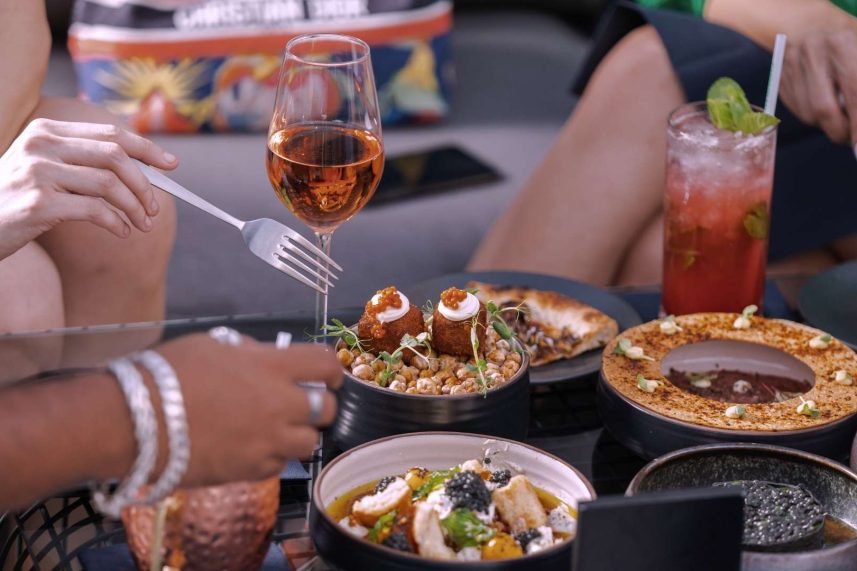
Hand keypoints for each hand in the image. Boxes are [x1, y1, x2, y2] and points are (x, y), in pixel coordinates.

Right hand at [0, 119, 177, 259]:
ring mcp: (37, 173)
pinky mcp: (37, 203)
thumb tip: (142, 174)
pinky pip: (95, 211)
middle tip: (155, 207)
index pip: (109, 134)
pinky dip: (116, 222)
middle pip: (114, 156)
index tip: (172, 164)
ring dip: (134, 207)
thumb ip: (84, 164)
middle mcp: (41, 146)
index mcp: (47, 131)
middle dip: (144, 183)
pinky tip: (122, 232)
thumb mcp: (45, 171)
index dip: (146, 148)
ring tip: (143, 224)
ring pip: (108, 184)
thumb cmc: (16, 199)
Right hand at [154, 334, 341, 486]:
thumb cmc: (167, 373)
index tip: (325, 375)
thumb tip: (265, 356)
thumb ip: (249, 352)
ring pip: (309, 443)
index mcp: (272, 366)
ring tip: (274, 428)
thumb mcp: (212, 345)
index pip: (327, 365)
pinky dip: (271, 456)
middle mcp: (280, 404)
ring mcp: (268, 441)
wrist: (134, 423)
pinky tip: (249, 445)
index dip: (331, 370)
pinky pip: (278, 464)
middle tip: (300, 403)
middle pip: (329, 409)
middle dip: (320, 405)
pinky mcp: (251, 470)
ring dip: (298, 434)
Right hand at [779, 29, 856, 147]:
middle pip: (823, 108)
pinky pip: (796, 110)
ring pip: (808, 114)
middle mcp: (812, 53)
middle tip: (850, 140)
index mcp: (841, 43)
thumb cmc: (847, 42)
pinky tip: (822, 107)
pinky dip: (812, 117)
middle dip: (839, 131)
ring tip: (838, 118)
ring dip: (825, 125)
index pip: (854, 92)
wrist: (812, 26)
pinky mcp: (780, 79)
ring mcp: (791, 67)